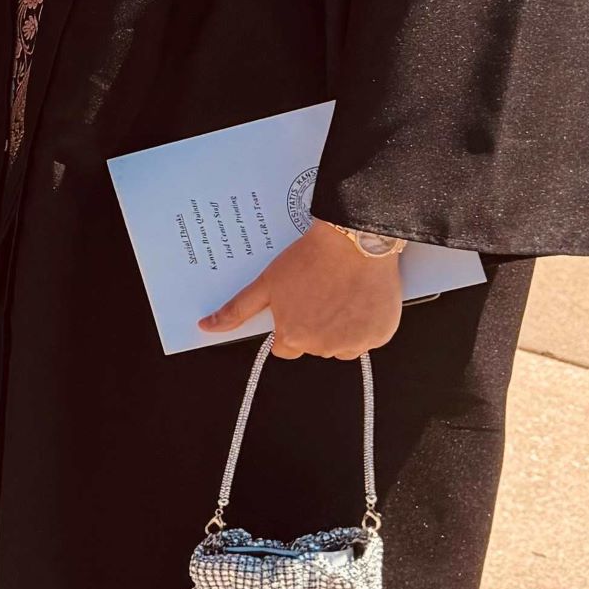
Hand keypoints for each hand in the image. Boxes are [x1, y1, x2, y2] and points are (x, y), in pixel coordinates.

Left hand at [200, 222, 401, 360]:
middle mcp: (324, 347)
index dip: (290, 326)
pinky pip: (370, 338)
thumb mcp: (266, 284)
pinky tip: (360, 298)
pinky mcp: (381, 335)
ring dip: (341, 329)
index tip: (298, 308)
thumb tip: (206, 328)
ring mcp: (355, 342)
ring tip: (341, 295)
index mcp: (294, 336)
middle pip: (315, 346)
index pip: (286, 347)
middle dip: (315, 326)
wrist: (353, 241)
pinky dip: (366, 324)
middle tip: (320, 294)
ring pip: (343, 346)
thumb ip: (236, 310)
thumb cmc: (309, 259)